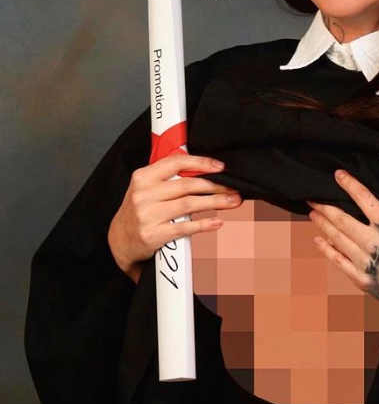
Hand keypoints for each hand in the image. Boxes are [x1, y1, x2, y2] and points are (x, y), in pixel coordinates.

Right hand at [108, 154, 242, 282]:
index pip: (176, 163)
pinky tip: (217, 222)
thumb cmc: (140, 209)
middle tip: (234, 188)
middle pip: (188, 185)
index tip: (220, 167)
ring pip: (189, 204)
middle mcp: (144, 194)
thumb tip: (204, 168)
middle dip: (216, 186)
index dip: (201, 162)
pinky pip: (184, 228)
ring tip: (233, 202)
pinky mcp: (153, 234)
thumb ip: (169, 176)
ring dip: (215, 202)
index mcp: (143, 176)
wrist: (119, 240)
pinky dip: (204, 225)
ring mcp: (148, 215)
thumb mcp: (146, 187)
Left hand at [306, 169, 378, 374]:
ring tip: (313, 213)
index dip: (349, 184)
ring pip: (338, 239)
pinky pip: (339, 262)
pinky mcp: (363, 280)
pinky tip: (318, 240)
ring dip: (323, 225)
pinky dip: (327, 250)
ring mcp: (365, 263)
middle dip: (325, 206)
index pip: (364, 199)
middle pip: (343, 220)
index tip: (337, 174)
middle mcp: (373, 242)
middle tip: (311, 196)